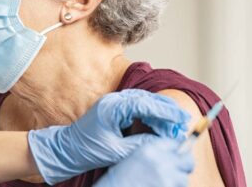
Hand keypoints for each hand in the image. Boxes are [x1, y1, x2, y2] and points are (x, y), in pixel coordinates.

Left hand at [27, 89, 190, 183]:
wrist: (67, 150)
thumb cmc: (87, 150)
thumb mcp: (117, 151)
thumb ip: (140, 144)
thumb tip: (163, 142)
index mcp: (112, 108)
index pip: (145, 104)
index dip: (166, 111)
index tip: (181, 118)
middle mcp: (114, 101)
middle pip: (148, 100)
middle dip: (167, 111)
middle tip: (183, 122)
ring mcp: (114, 103)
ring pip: (145, 103)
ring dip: (160, 113)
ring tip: (175, 126)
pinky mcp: (115, 109)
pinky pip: (138, 108)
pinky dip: (151, 115)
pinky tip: (160, 126)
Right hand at [94, 138, 194, 186]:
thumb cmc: (119, 179)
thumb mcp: (134, 158)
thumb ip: (154, 154)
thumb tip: (175, 155)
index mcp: (150, 149)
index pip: (176, 143)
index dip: (179, 150)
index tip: (180, 154)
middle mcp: (161, 161)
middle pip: (188, 160)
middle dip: (185, 166)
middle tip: (179, 171)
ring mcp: (166, 177)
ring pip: (184, 179)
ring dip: (177, 182)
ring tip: (162, 183)